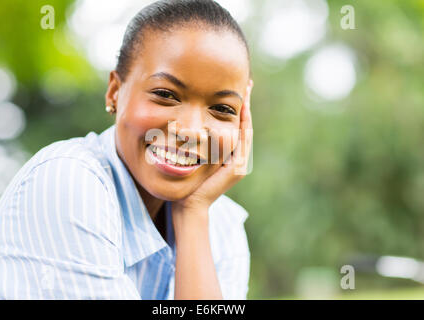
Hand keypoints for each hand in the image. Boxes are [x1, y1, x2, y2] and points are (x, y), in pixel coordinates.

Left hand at [172, 79, 253, 212]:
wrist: (189, 205)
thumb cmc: (186, 183)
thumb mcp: (192, 156)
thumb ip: (196, 142)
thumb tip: (186, 122)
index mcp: (228, 154)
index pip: (235, 125)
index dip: (237, 107)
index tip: (237, 89)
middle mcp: (237, 158)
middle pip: (245, 125)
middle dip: (246, 103)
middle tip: (248, 83)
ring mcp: (239, 163)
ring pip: (246, 130)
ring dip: (247, 110)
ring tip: (247, 90)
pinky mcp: (237, 168)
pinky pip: (242, 141)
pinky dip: (243, 124)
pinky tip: (241, 108)